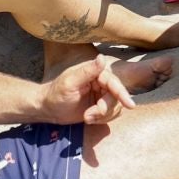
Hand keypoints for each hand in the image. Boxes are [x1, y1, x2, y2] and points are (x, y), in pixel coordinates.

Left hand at [39, 54, 153, 124]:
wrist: (48, 109)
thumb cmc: (56, 94)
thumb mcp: (70, 82)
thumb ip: (87, 71)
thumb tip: (102, 57)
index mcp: (96, 73)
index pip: (114, 82)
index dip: (122, 94)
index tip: (130, 105)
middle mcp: (102, 82)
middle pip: (117, 97)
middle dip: (105, 110)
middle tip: (89, 116)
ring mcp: (102, 94)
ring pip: (116, 107)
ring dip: (103, 116)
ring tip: (86, 118)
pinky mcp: (100, 106)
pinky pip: (111, 114)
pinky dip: (102, 120)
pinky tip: (89, 119)